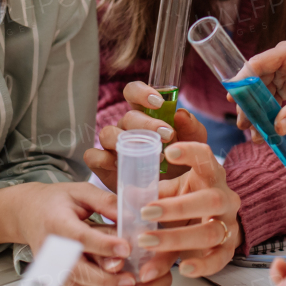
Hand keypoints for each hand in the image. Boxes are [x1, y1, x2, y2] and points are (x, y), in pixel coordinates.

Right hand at [0, 182, 170, 285]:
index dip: (103, 245)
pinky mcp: (50, 276)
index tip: (126, 248)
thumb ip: (104, 202)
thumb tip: (130, 217)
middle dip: (105, 278)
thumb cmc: (58, 200)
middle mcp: (50, 247)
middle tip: (131, 279)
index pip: (80, 237)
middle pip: (76, 269)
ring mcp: (48, 265)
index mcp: (57, 222)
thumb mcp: (81, 191)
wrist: (28, 212)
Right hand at [84, 80, 207, 189]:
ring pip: (106, 133)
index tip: (158, 102)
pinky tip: (121, 166)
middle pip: (126, 117)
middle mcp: (126, 127)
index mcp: (144, 114)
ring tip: (146, 154)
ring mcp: (112, 146)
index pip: (133, 92)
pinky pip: (92, 156)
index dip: (141, 93)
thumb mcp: (194, 143)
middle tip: (166, 136)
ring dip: (124, 141)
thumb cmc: (182, 160)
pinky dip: (103, 159)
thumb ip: (191, 127)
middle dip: (145, 124)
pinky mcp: (103, 166)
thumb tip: (180, 114)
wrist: (175, 193)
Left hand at [133, 142, 240, 278]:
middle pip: (210, 200)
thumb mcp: (173, 191)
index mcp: (210, 176)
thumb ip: (153, 192)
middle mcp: (225, 198)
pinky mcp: (229, 248)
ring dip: (177, 238)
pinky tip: (183, 269)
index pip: (206, 157)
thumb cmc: (189, 200)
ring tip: (146, 242)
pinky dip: (202, 266)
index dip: (190, 152)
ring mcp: (230, 224)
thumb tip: (127, 194)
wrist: (217, 222)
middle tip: (144, 212)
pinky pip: (219, 259)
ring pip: (211, 231)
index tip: (169, 152)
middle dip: (177, 208)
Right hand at [245, 40, 285, 135]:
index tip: (231, 98)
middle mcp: (284, 57)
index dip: (242, 80)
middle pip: (257, 79)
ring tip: (253, 133)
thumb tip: (277, 129)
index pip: (258, 63)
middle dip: (249, 103)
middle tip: (243, 124)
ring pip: (263, 90)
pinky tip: (266, 128)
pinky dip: (269, 112)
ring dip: (257, 110)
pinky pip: (273, 96)